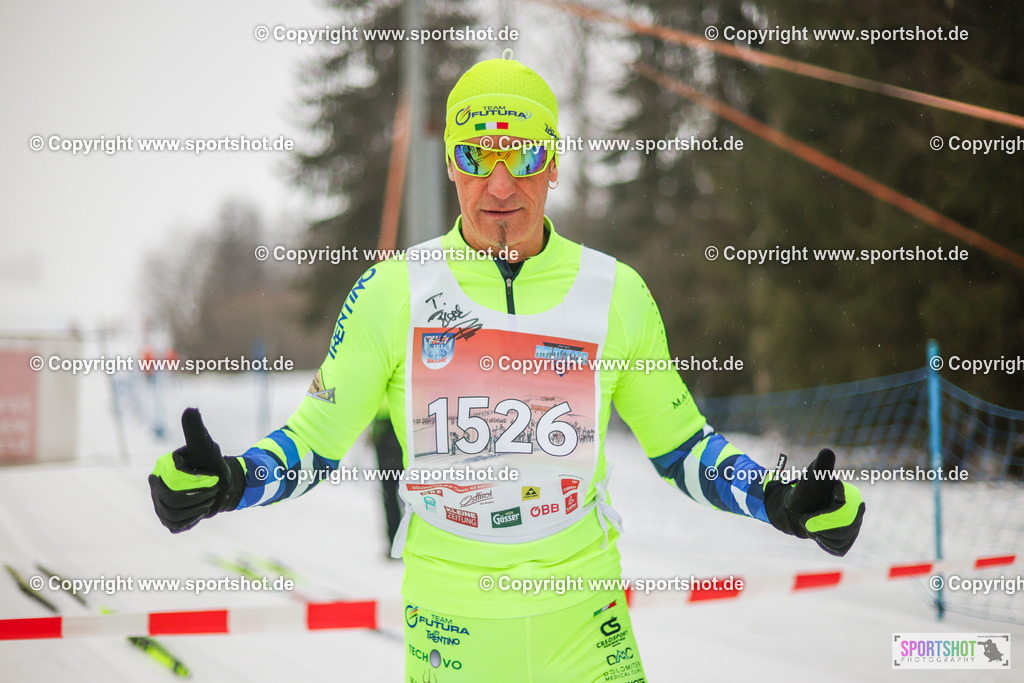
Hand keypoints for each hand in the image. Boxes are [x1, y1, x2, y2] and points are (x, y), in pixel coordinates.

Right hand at [148, 408, 243, 532]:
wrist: (221, 484)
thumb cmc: (212, 463)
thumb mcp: (205, 447)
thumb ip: (196, 431)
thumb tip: (191, 409)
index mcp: (161, 471)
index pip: (170, 488)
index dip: (193, 488)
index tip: (211, 479)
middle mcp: (156, 487)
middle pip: (172, 505)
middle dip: (197, 499)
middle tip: (213, 490)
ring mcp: (160, 504)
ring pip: (173, 517)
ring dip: (196, 510)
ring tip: (208, 500)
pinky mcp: (168, 519)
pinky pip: (176, 526)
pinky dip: (191, 521)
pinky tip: (200, 511)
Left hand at [763, 449, 864, 556]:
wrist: (796, 510)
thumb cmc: (804, 492)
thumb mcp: (810, 479)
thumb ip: (820, 467)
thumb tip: (827, 452)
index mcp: (852, 496)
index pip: (842, 514)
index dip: (823, 517)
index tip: (808, 514)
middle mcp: (858, 511)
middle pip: (843, 529)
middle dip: (820, 526)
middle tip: (807, 520)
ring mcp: (854, 526)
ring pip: (841, 540)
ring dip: (820, 534)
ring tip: (813, 524)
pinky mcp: (847, 540)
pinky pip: (838, 548)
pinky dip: (824, 542)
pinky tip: (818, 533)